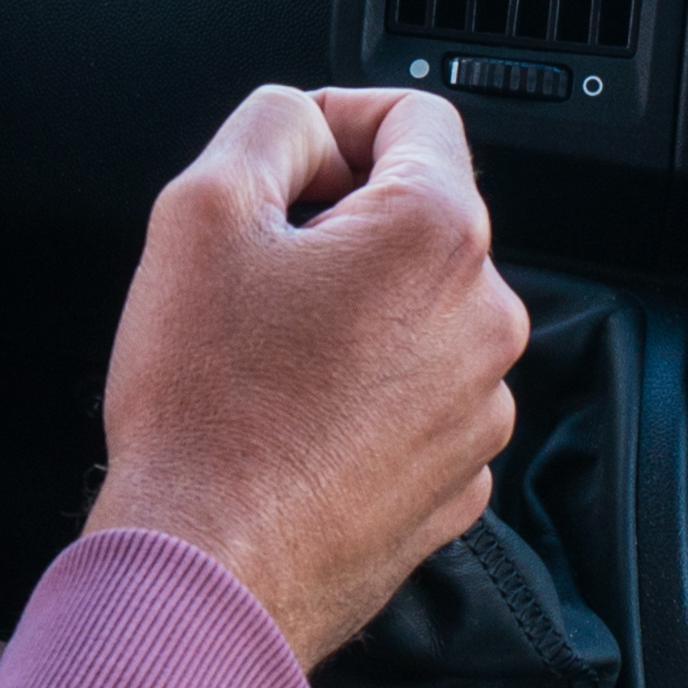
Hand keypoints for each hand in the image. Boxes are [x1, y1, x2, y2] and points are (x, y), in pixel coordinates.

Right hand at [86, 85, 529, 667]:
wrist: (210, 571)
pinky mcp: (458, 480)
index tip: (284, 165)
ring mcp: (480, 409)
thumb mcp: (201, 208)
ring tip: (267, 356)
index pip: (416, 116)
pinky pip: (418, 397)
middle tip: (253, 271)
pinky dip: (366, 391)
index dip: (336, 121)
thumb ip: (269, 125)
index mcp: (437, 235)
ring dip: (353, 311)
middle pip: (418, 219)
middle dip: (339, 225)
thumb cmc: (203, 405)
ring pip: (417, 312)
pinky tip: (294, 418)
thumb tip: (307, 125)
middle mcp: (485, 319)